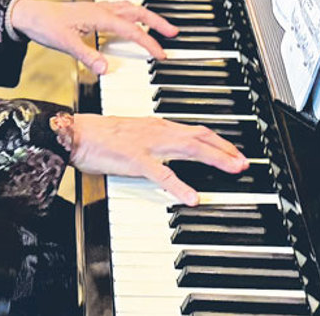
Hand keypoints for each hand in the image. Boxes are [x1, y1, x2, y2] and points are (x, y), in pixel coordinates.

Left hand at [9, 0, 178, 73]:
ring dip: (147, 17)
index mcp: (100, 16)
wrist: (30, 14)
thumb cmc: (46, 25)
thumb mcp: (65, 44)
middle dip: (157, 23)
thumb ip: (87, 56)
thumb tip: (105, 69)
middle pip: (138, 13)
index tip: (161, 54)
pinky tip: (133, 22)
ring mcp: (98, 8)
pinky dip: (133, 15)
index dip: (148, 43)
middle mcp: (102, 9)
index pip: (132, 30)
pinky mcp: (94, 11)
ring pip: (130, 8)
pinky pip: (120, 9)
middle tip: (174, 33)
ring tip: (160, 27)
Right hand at [69, 114, 248, 205]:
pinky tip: (192, 196)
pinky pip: (161, 173)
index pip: (195, 130)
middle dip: (225, 149)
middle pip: (199, 137)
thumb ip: (153, 140)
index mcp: (156, 124)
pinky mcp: (134, 160)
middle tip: (244, 161)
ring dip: (215, 158)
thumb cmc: (99, 135)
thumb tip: (170, 150)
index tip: (234, 151)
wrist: (75, 132)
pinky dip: (179, 184)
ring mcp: (147, 144)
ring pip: (189, 149)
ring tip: (233, 169)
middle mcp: (157, 130)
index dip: (218, 140)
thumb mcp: (133, 133)